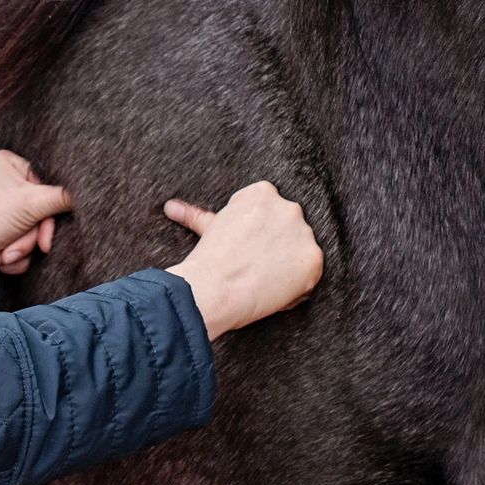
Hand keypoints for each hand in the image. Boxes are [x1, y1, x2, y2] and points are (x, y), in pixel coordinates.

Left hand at [0, 150, 72, 283]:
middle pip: (43, 213)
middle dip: (31, 236)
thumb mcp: (30, 203)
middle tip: (19, 243)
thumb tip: (91, 191)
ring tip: (4, 251)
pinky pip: (24, 247)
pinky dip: (15, 257)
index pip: (48, 185)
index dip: (48, 213)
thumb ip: (63, 197)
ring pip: (34, 233)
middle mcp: (8, 185)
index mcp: (11, 165)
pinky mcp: (4, 233)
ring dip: (22, 248)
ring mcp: (6, 211)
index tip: (43, 228)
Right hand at [163, 181, 323, 340]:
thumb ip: (199, 215)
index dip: (257, 233)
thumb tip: (171, 207)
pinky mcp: (313, 260)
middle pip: (288, 228)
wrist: (215, 288)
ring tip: (261, 279)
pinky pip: (310, 275)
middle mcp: (289, 207)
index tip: (246, 248)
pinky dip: (296, 287)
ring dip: (287, 265)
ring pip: (301, 251)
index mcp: (263, 193)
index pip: (269, 210)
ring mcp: (303, 234)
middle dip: (275, 246)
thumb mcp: (206, 228)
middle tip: (253, 266)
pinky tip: (273, 291)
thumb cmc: (208, 259)